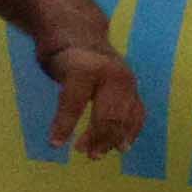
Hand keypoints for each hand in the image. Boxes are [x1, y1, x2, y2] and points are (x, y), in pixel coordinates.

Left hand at [41, 38, 147, 159]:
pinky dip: (131, 131)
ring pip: (124, 116)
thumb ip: (62, 102)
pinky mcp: (135, 89)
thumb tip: (56, 143)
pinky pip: (137, 114)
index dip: (65, 124)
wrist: (84, 36)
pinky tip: (122, 146)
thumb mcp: (53, 70)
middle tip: (82, 151)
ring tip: (96, 155)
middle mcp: (113, 74)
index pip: (75, 100)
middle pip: (108, 113)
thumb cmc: (65, 57)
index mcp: (88, 67)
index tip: (55, 144)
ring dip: (112, 139)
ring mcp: (128, 82)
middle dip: (96, 136)